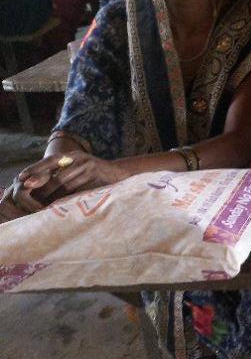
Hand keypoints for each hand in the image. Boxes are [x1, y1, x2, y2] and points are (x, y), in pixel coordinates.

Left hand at [3, 151, 125, 217]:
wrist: (121, 175)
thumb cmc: (97, 178)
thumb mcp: (78, 174)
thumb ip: (63, 178)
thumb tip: (40, 189)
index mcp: (71, 157)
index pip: (48, 161)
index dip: (34, 169)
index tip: (21, 178)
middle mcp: (77, 157)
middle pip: (52, 168)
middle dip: (38, 179)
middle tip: (25, 188)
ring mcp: (85, 163)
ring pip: (62, 179)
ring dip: (50, 191)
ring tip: (40, 201)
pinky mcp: (94, 171)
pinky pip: (75, 185)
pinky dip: (65, 195)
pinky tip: (58, 202)